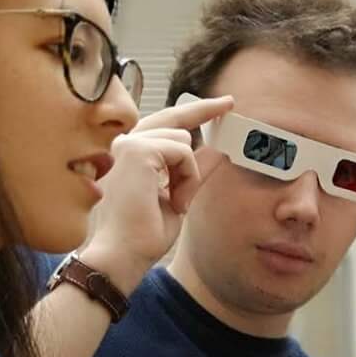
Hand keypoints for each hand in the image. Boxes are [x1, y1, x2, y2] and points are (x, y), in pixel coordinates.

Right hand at [79, 96, 231, 289]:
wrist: (125, 254)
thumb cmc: (143, 233)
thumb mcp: (179, 195)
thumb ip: (193, 170)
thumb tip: (216, 150)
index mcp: (133, 154)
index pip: (166, 124)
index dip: (193, 113)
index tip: (220, 105)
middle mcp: (126, 144)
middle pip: (174, 117)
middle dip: (204, 109)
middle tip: (230, 102)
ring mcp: (129, 144)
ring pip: (183, 141)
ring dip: (190, 175)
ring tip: (177, 202)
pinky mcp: (137, 150)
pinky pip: (183, 152)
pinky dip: (188, 179)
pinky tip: (176, 201)